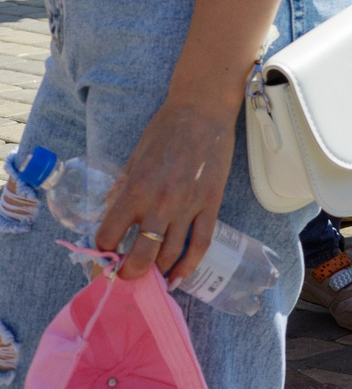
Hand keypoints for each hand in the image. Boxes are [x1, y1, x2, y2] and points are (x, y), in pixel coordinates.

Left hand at [91, 96, 237, 283]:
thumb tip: (112, 211)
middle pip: (142, 255)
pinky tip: (180, 275)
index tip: (104, 254)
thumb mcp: (134, 158)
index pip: (109, 235)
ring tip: (153, 276)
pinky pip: (201, 243)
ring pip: (171, 254)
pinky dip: (189, 264)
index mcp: (135, 190)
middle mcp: (159, 203)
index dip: (103, 250)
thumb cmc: (164, 131)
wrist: (203, 112)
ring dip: (159, 271)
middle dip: (131, 273)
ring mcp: (188, 206)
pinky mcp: (211, 204)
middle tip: (127, 276)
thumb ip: (123, 188)